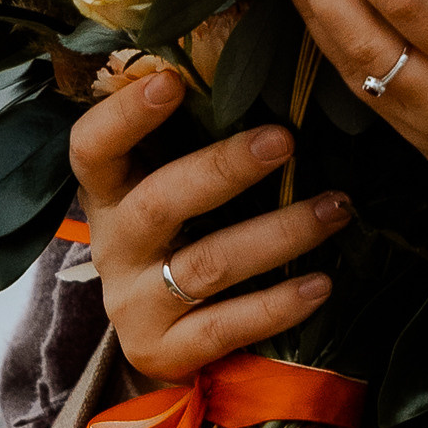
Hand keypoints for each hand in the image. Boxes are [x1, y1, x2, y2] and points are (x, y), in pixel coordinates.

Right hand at [68, 65, 350, 380]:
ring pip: (207, 265)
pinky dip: (278, 304)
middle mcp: (115, 248)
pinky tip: (321, 284)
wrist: (161, 343)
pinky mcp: (165, 352)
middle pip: (158, 203)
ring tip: (335, 208)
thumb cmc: (176, 244)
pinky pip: (227, 326)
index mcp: (108, 196)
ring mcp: (136, 305)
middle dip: (223, 169)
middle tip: (283, 140)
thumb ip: (190, 144)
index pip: (92, 149)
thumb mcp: (165, 192)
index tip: (169, 81)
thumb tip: (263, 75)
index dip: (124, 116)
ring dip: (278, 233)